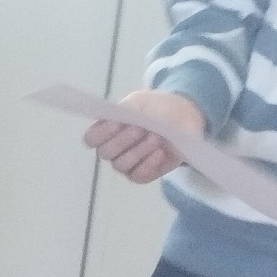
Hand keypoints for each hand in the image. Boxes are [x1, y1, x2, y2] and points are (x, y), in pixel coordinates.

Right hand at [83, 88, 204, 183]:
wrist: (185, 119)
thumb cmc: (158, 108)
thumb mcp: (142, 101)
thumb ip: (126, 108)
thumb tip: (113, 118)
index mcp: (107, 129)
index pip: (91, 138)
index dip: (101, 133)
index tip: (117, 124)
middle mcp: (113, 149)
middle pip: (105, 152)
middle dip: (123, 140)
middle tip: (142, 129)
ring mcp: (126, 164)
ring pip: (121, 165)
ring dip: (139, 151)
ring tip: (156, 138)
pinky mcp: (142, 174)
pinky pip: (138, 175)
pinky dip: (149, 164)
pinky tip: (160, 152)